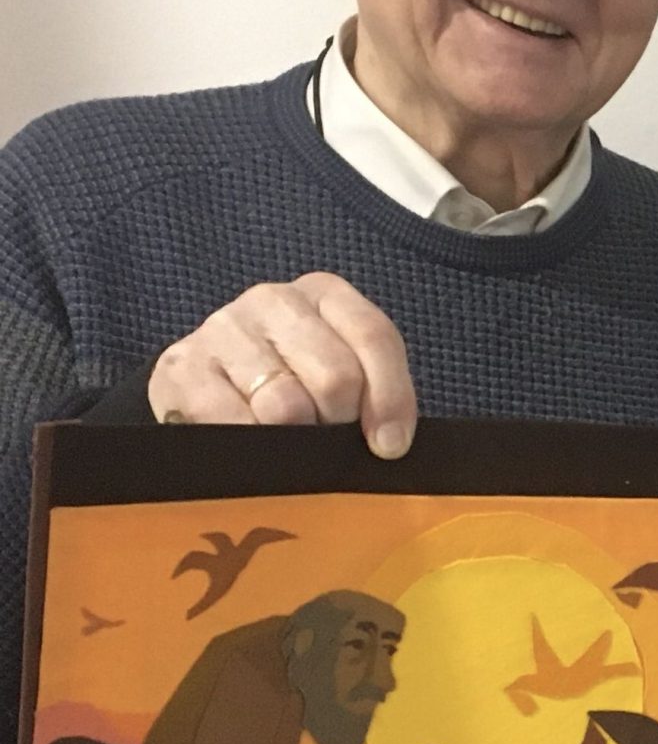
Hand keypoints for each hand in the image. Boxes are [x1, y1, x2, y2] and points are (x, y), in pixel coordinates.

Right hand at [150, 273, 416, 456]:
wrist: (211, 396)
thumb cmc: (297, 390)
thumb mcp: (349, 381)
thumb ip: (376, 394)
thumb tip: (388, 444)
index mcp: (325, 294)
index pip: (375, 338)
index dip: (390, 400)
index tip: (389, 447)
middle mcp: (273, 300)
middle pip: (335, 376)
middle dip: (338, 424)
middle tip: (324, 439)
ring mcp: (223, 328)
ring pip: (286, 404)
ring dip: (295, 441)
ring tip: (286, 442)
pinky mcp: (181, 366)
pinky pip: (235, 423)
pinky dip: (253, 449)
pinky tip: (251, 447)